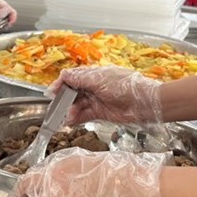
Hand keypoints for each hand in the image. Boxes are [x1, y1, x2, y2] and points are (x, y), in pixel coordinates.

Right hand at [47, 66, 163, 125]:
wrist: (144, 103)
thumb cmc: (124, 86)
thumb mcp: (99, 80)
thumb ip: (80, 79)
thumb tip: (63, 75)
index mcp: (93, 74)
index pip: (72, 77)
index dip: (61, 84)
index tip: (52, 92)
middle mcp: (93, 87)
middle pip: (73, 92)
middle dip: (64, 99)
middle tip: (57, 107)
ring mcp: (96, 100)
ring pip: (77, 104)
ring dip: (70, 110)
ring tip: (68, 115)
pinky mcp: (100, 113)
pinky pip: (84, 115)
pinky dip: (76, 118)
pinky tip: (71, 121)